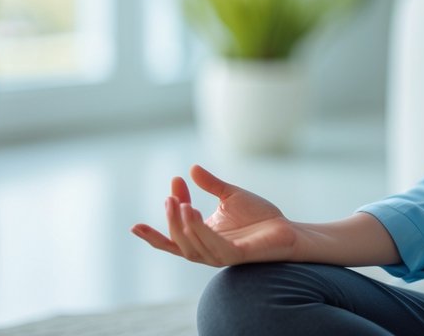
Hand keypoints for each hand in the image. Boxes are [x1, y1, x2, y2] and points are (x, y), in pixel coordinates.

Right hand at [131, 164, 299, 265]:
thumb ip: (210, 185)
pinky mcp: (236, 255)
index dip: (153, 234)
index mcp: (202, 238)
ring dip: (183, 225)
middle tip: (169, 197)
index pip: (172, 240)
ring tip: (179, 203)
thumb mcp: (230, 195)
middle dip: (170, 220)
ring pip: (192, 246)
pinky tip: (194, 213)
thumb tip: (190, 169)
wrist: (286, 228)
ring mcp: (221, 255)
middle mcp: (207, 250)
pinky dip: (201, 231)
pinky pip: (213, 247)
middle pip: (179, 241)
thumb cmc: (258, 216)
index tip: (137, 223)